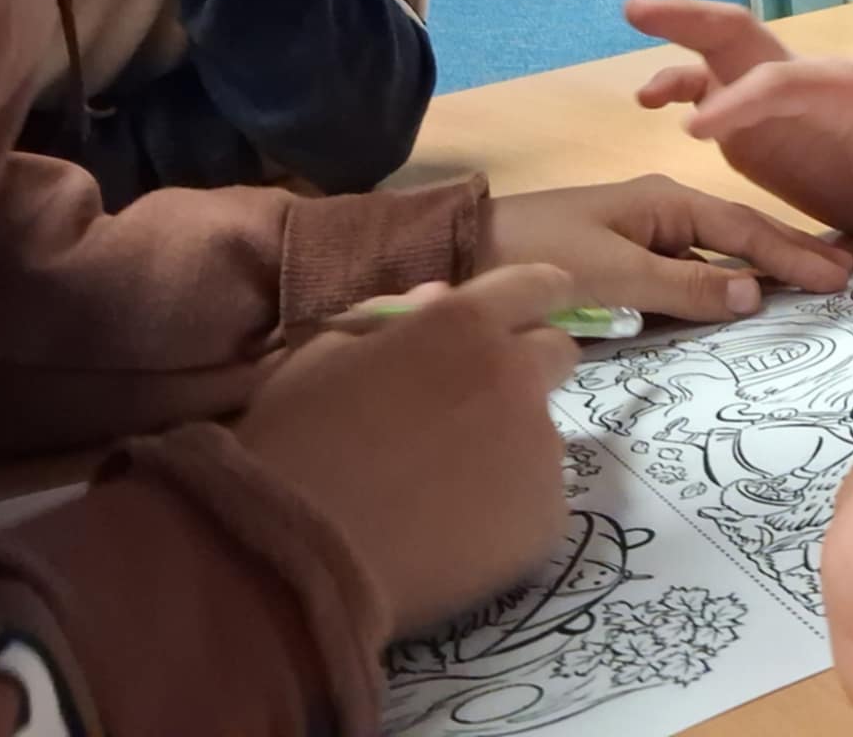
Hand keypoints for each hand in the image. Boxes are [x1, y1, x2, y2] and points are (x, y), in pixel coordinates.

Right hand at [239, 265, 579, 633]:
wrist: (299, 565)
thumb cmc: (295, 448)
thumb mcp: (321, 356)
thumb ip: (387, 317)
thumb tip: (436, 297)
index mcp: (465, 325)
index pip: (535, 286)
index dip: (535, 296)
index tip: (530, 310)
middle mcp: (518, 376)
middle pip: (557, 353)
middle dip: (526, 366)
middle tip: (473, 406)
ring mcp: (540, 450)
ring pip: (543, 433)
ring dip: (510, 443)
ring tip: (445, 486)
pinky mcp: (548, 517)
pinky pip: (537, 500)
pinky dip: (506, 510)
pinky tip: (454, 533)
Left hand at [480, 176, 852, 320]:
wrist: (461, 251)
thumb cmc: (538, 256)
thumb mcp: (614, 275)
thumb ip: (684, 287)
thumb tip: (755, 295)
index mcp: (666, 201)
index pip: (745, 231)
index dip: (793, 254)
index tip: (839, 275)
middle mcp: (662, 211)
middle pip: (740, 235)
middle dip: (790, 253)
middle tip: (843, 274)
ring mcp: (643, 234)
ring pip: (716, 254)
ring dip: (761, 268)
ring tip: (807, 284)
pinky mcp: (623, 259)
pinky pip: (689, 270)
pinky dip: (723, 281)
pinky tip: (740, 297)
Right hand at [627, 0, 852, 230]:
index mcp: (836, 84)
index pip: (778, 80)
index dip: (738, 100)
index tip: (696, 130)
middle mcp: (794, 79)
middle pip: (737, 34)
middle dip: (688, 18)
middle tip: (635, 9)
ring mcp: (767, 99)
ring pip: (714, 60)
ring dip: (673, 57)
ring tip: (639, 89)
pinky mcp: (750, 123)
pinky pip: (707, 99)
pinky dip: (677, 95)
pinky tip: (650, 106)